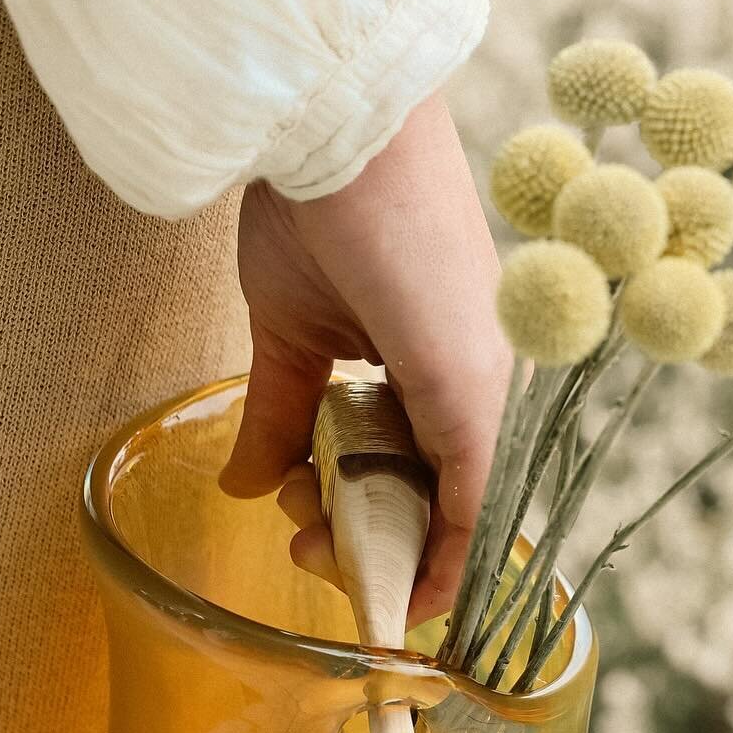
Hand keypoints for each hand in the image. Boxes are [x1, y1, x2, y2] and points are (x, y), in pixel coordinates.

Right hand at [220, 92, 511, 630]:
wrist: (328, 131)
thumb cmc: (317, 208)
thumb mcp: (290, 335)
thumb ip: (280, 415)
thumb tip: (247, 485)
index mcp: (443, 364)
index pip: (431, 475)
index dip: (383, 530)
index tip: (319, 547)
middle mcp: (481, 382)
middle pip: (444, 505)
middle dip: (369, 548)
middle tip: (305, 546)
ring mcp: (485, 389)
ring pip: (461, 517)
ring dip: (383, 555)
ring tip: (313, 541)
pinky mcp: (473, 393)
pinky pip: (476, 505)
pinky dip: (446, 562)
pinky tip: (409, 601)